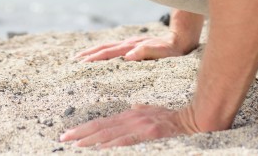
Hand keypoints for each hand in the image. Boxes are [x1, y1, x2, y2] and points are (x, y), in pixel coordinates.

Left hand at [60, 104, 199, 147]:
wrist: (194, 118)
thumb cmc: (174, 118)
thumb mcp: (155, 111)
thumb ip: (143, 110)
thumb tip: (133, 107)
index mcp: (130, 115)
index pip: (102, 122)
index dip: (85, 129)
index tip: (69, 134)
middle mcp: (132, 118)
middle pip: (101, 127)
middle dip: (81, 134)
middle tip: (63, 139)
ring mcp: (140, 126)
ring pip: (110, 134)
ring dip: (91, 140)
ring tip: (76, 145)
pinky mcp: (149, 134)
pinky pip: (127, 141)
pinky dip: (112, 145)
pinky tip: (101, 149)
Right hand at [73, 34, 193, 61]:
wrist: (181, 38)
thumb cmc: (172, 50)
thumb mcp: (161, 53)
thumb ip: (145, 52)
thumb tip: (127, 56)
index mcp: (132, 47)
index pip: (109, 52)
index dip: (94, 58)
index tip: (81, 63)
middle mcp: (129, 44)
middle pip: (104, 48)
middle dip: (88, 54)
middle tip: (74, 61)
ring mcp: (131, 43)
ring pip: (107, 46)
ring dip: (93, 51)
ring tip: (81, 56)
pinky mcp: (134, 46)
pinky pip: (114, 48)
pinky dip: (103, 51)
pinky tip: (100, 55)